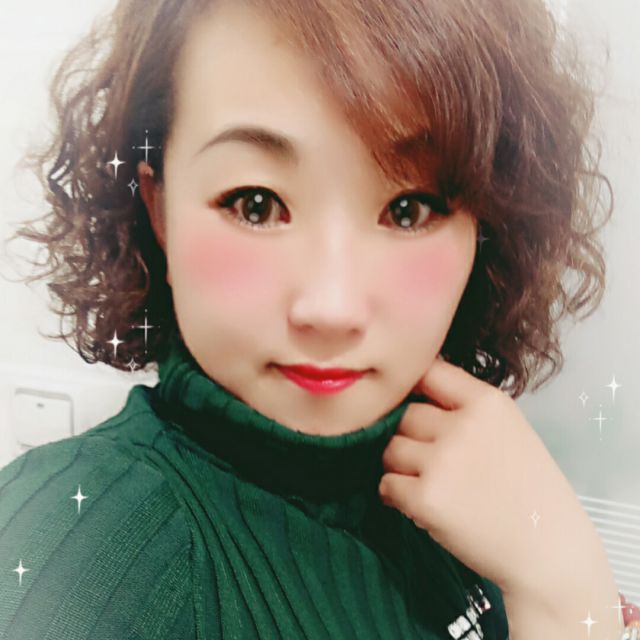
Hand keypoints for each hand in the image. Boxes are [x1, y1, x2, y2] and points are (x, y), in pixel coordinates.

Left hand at [378, 355, 604, 602]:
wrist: (549, 552)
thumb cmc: (530, 490)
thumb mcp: (510, 428)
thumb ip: (466, 408)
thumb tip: (411, 392)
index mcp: (487, 402)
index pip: (428, 371)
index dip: (413, 387)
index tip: (412, 404)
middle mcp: (463, 425)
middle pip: (404, 415)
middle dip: (409, 436)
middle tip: (427, 460)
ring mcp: (442, 461)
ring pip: (389, 449)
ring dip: (398, 466)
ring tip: (425, 483)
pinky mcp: (426, 497)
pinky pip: (387, 484)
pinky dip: (395, 495)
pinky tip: (417, 503)